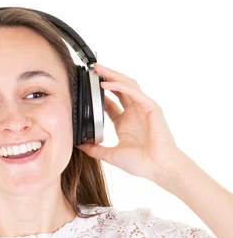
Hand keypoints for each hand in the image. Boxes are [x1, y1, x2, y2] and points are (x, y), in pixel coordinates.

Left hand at [75, 63, 180, 182]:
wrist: (157, 167)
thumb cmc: (140, 163)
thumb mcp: (111, 155)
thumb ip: (95, 150)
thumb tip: (80, 146)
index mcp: (125, 122)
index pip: (110, 103)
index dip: (99, 94)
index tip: (86, 88)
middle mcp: (134, 113)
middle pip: (119, 89)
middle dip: (106, 77)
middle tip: (92, 70)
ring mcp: (143, 108)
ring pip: (127, 85)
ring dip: (113, 76)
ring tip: (98, 70)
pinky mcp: (150, 107)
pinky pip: (133, 92)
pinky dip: (120, 86)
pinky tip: (106, 84)